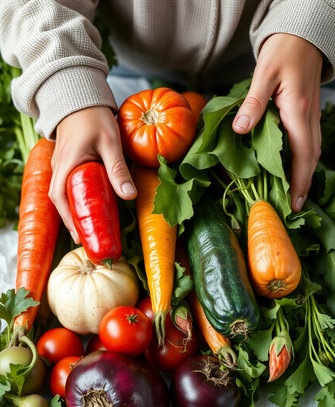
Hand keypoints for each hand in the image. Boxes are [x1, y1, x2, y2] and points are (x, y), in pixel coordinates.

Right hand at [49, 106, 136, 242]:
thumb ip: (118, 169)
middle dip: (74, 219)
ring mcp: (62, 165)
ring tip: (92, 226)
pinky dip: (79, 198)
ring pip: (65, 193)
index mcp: (66, 164)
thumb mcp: (110, 142)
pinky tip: (92, 205)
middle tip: (89, 237)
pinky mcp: (68, 162)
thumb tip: (130, 196)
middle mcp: (59, 167)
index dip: (69, 219)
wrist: (80, 96)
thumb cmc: (93, 115)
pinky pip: (70, 185)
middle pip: (61, 200)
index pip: (60, 197)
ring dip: (76, 210)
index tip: (81, 235)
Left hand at [232, 33, 322, 210]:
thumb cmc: (283, 52)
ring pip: (312, 150)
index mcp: (298, 111)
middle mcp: (309, 117)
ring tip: (294, 193)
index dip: (299, 180)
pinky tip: (293, 167)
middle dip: (303, 184)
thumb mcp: (263, 74)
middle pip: (311, 157)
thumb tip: (240, 129)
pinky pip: (309, 141)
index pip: (302, 154)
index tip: (294, 202)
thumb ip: (253, 103)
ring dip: (304, 173)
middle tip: (294, 206)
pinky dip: (303, 159)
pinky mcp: (308, 113)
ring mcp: (311, 115)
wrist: (302, 36)